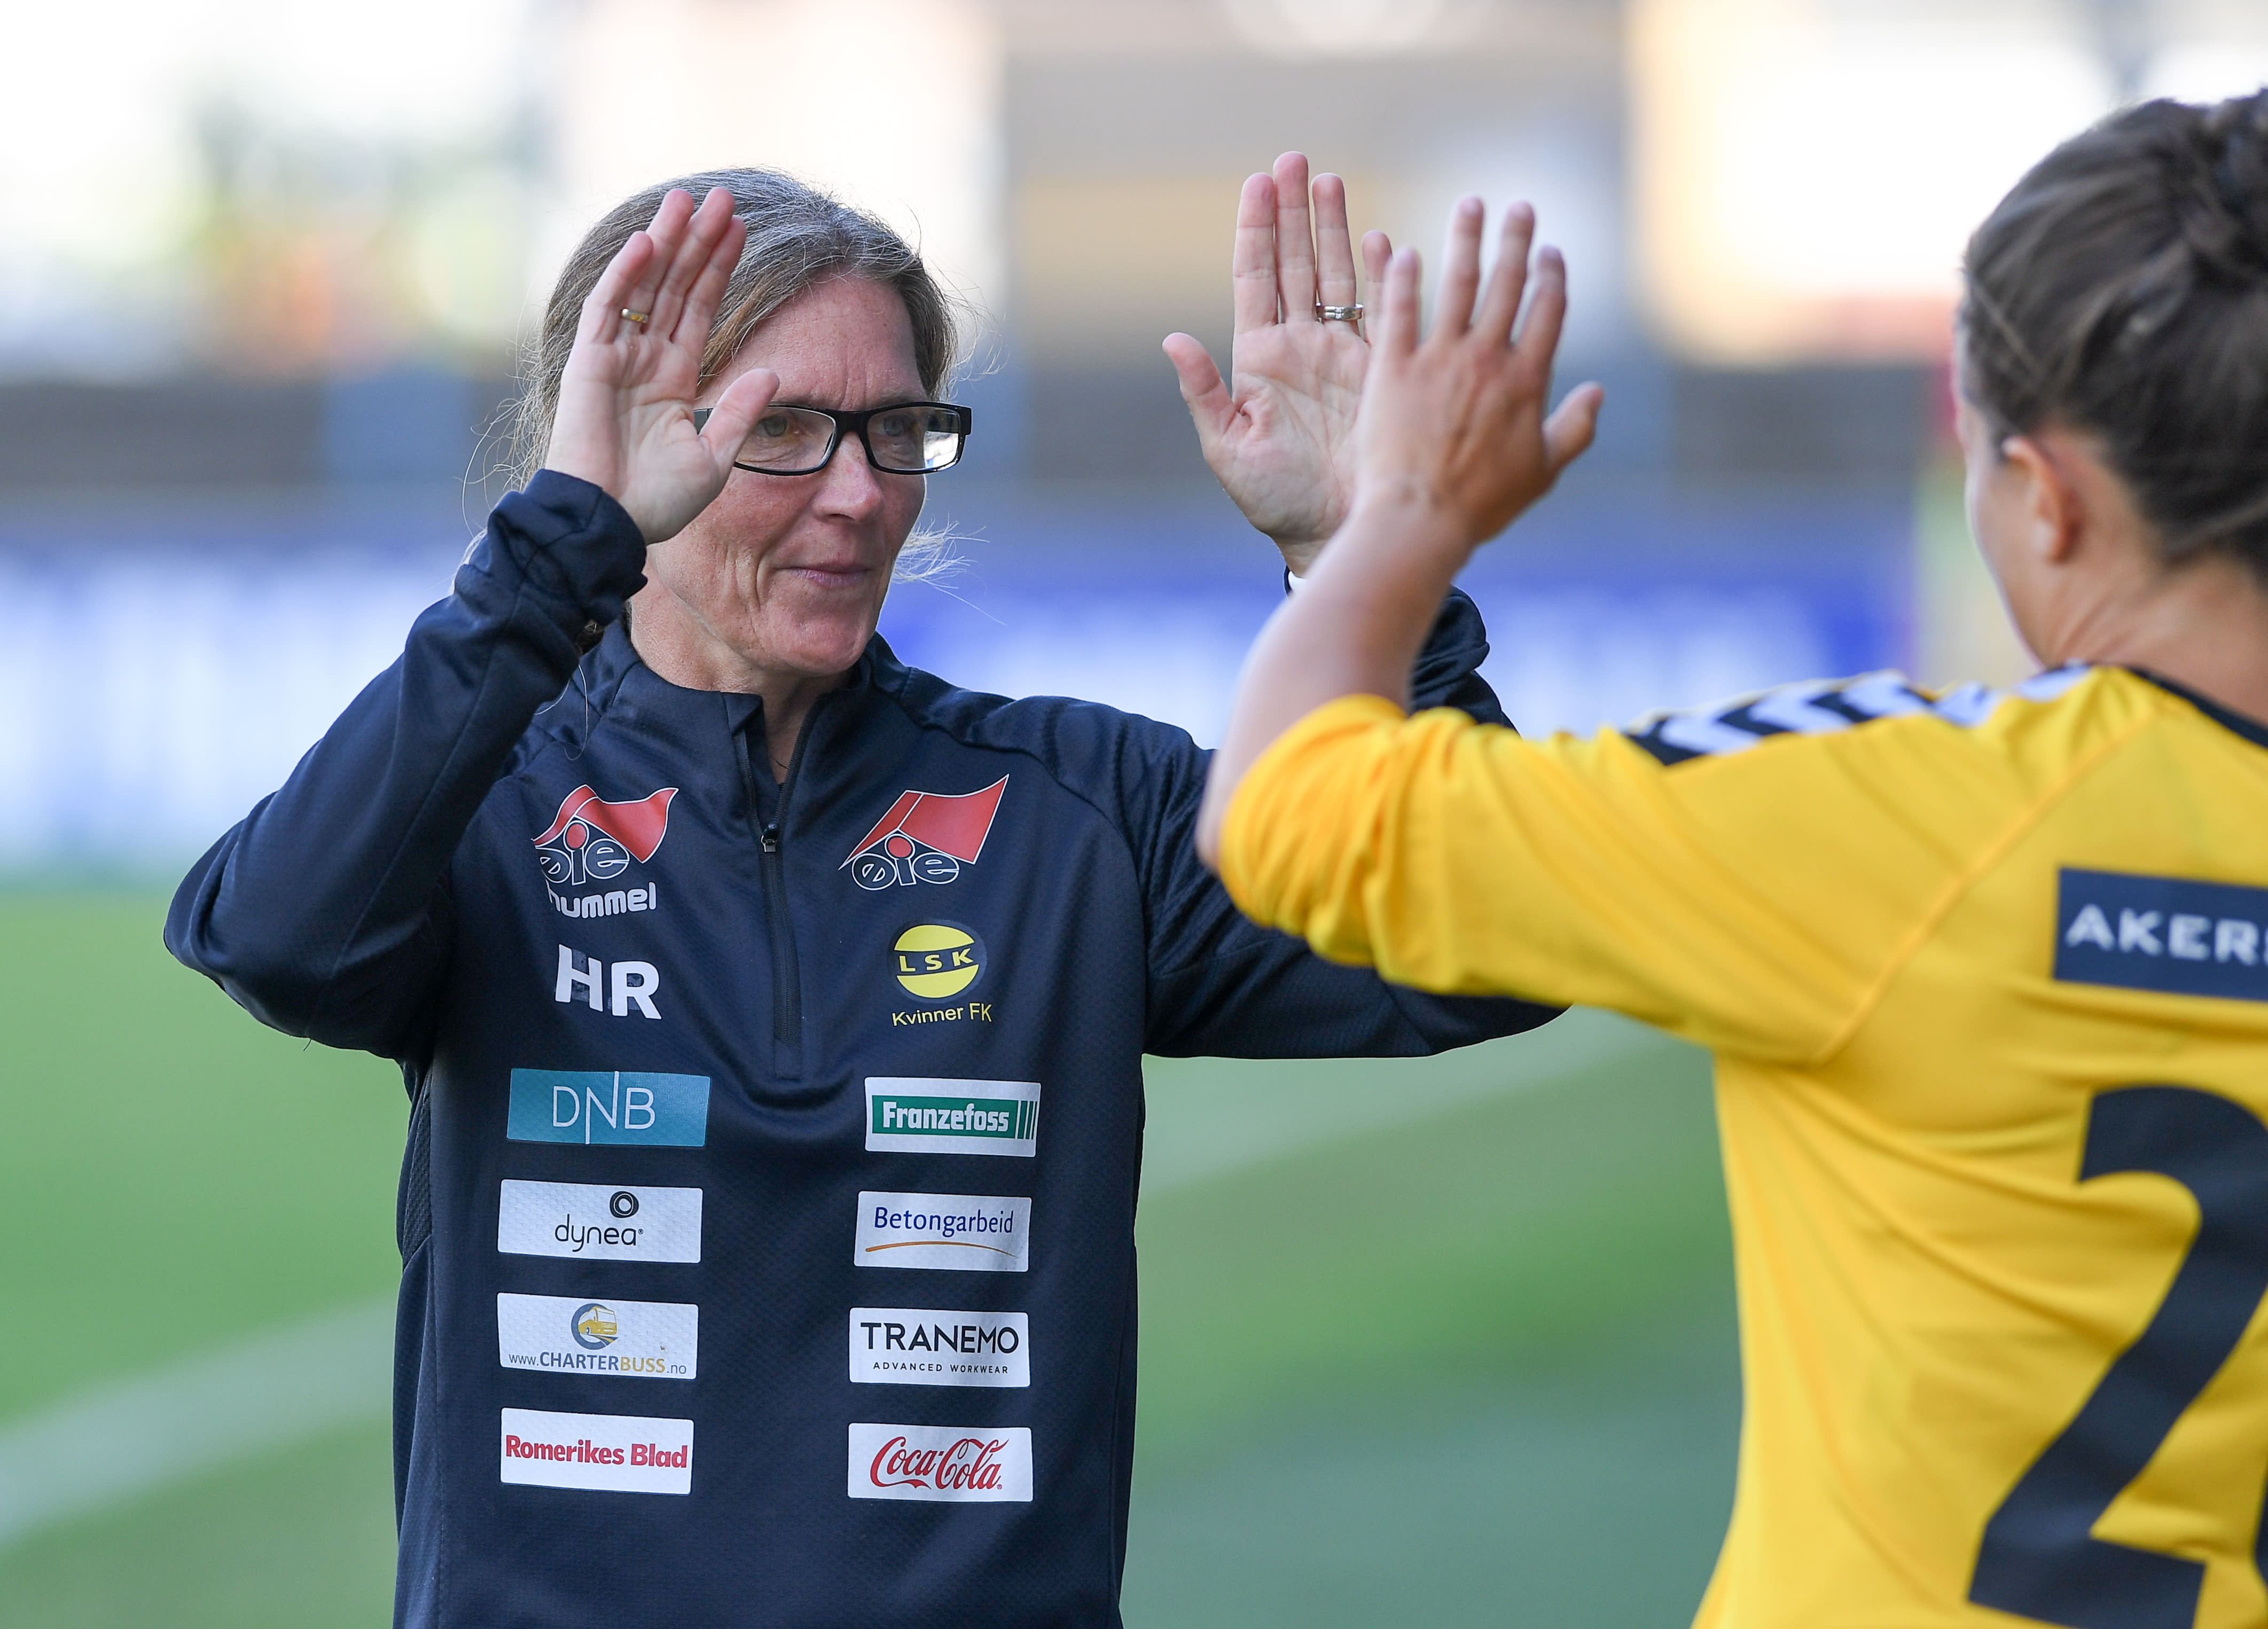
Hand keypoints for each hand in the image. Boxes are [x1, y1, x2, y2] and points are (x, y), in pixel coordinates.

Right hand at [542, 187, 779, 543]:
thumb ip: (741, 413)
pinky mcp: (589, 364)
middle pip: (675, 285)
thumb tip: (775, 374)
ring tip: (689, 200)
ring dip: (665, 242)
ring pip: (644, 285)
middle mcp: (644, 358)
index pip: (700, 307)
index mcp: (673, 378)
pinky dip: (624, 275)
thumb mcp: (714, 458)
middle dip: (698, 241)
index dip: (720, 268)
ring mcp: (615, 357)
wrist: (608, 525)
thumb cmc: (655, 503)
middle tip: (722, 196)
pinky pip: (608, 309)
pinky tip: (648, 242)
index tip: (743, 229)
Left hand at [1164, 153, 1388, 573]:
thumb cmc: (1277, 502)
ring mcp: (1341, 353)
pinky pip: (1381, 310)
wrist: (1333, 532)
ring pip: (1335, 275)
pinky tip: (1378, 240)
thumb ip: (1203, 394)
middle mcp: (1300, 347)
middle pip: (1295, 263)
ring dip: (1332, 228)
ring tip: (1328, 179)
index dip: (1255, 230)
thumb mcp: (1228, 451)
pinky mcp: (1380, 369)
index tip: (1256, 183)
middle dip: (1293, 211)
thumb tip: (1173, 340)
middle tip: (1293, 161)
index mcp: (1259, 359)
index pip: (1255, 279)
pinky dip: (1380, 274)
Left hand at [1352, 199, 1603, 549]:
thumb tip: (1599, 393)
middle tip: (1520, 208)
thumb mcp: (1541, 473)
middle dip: (1518, 240)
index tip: (1551, 253)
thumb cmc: (1481, 506)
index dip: (1553, 277)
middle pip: (1508, 284)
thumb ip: (1574, 429)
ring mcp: (1439, 359)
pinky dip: (1404, 279)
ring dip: (1466, 239)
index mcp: (1527, 380)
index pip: (1548, 311)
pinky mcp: (1392, 368)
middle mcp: (1487, 359)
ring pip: (1457, 284)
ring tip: (1471, 206)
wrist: (1419, 520)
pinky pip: (1399, 311)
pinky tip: (1407, 252)